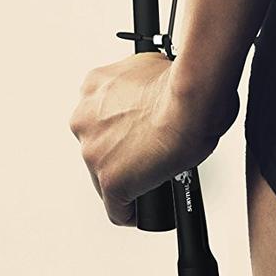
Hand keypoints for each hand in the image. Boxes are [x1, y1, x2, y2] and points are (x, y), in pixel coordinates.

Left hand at [68, 51, 238, 225]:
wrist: (190, 101)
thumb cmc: (182, 83)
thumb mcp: (154, 64)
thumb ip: (142, 79)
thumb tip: (157, 90)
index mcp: (94, 86)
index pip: (99, 113)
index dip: (120, 124)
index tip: (135, 128)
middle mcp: (85, 118)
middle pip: (98, 145)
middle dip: (121, 148)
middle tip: (148, 148)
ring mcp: (94, 152)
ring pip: (104, 176)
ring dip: (126, 175)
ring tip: (152, 175)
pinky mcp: (111, 182)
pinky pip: (117, 209)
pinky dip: (132, 211)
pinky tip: (143, 209)